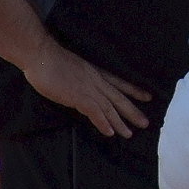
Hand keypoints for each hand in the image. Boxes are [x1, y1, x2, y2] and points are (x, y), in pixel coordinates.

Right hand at [22, 40, 151, 137]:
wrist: (41, 55)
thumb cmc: (51, 59)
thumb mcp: (73, 67)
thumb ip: (81, 77)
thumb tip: (81, 86)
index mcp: (95, 72)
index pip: (119, 82)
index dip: (134, 90)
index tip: (148, 97)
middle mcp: (96, 80)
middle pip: (119, 98)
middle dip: (132, 111)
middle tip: (145, 123)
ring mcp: (88, 88)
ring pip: (109, 107)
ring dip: (120, 122)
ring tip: (129, 134)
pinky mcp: (77, 96)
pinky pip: (94, 112)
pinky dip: (103, 123)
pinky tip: (110, 133)